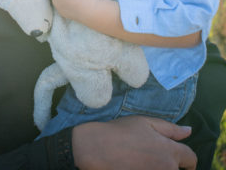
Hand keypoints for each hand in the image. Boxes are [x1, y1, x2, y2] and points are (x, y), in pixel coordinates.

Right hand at [72, 116, 196, 169]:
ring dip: (159, 167)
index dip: (188, 159)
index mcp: (169, 151)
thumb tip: (189, 131)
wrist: (97, 149)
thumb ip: (170, 128)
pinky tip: (136, 165)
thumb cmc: (121, 132)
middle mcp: (166, 168)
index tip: (182, 160)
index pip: (191, 159)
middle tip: (152, 156)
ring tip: (143, 161)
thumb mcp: (146, 122)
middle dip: (171, 164)